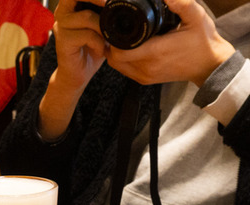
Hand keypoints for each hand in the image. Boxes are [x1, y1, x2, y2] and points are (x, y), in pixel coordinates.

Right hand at [52, 0, 107, 89]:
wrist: (78, 74)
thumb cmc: (90, 49)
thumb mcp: (101, 27)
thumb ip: (106, 13)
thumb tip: (123, 1)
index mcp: (70, 6)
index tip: (111, 0)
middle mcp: (62, 13)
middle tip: (110, 4)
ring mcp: (60, 26)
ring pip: (87, 17)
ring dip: (103, 28)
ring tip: (107, 39)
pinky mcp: (62, 41)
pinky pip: (86, 35)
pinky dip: (98, 42)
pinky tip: (100, 50)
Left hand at [105, 0, 235, 86]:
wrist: (210, 65)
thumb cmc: (203, 40)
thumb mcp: (196, 17)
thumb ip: (181, 4)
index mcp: (155, 52)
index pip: (119, 50)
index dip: (112, 37)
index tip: (115, 24)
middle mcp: (147, 67)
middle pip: (113, 57)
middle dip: (111, 43)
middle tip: (115, 28)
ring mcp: (144, 76)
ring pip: (116, 65)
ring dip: (115, 51)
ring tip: (120, 37)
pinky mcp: (145, 80)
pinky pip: (124, 70)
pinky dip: (121, 59)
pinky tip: (127, 47)